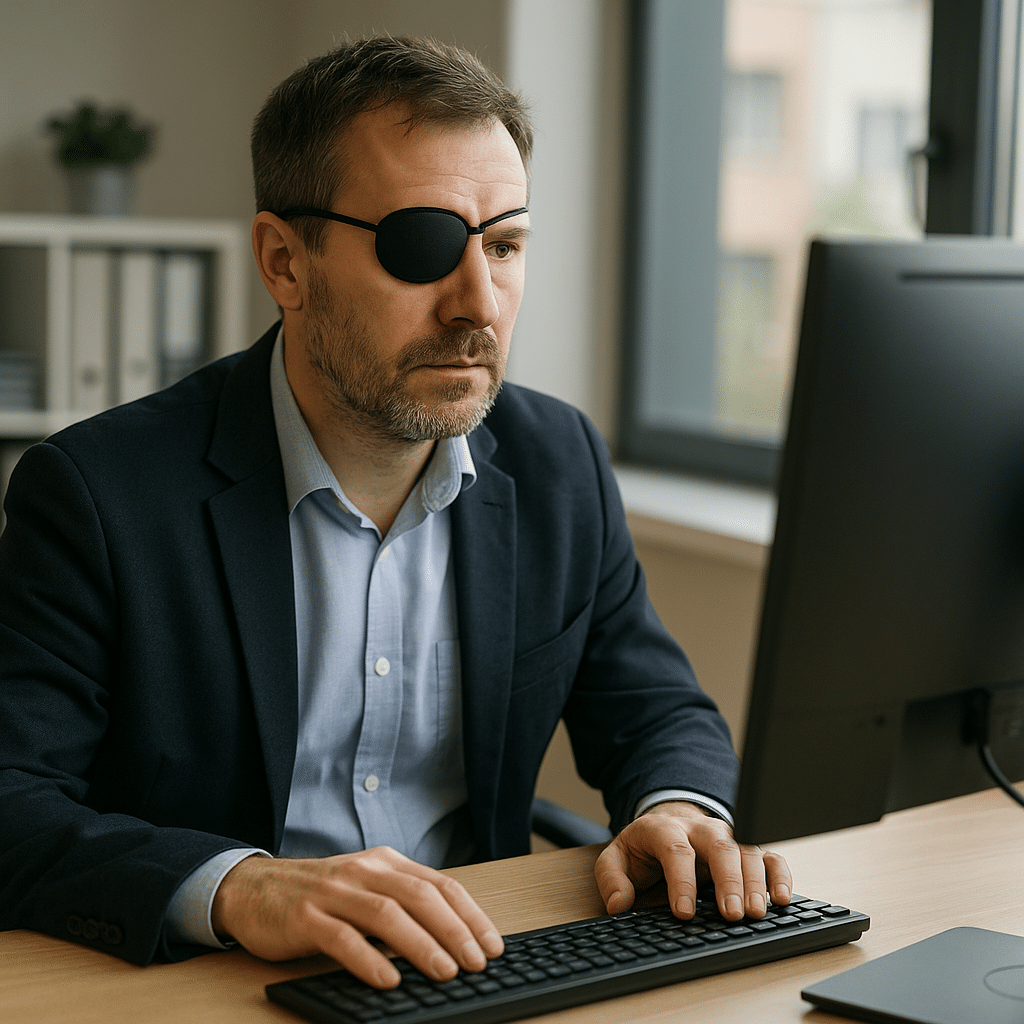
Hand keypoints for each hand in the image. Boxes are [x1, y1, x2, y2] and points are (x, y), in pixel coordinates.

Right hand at [211, 846, 503, 988]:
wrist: (254, 888)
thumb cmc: (320, 895)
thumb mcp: (366, 889)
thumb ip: (402, 904)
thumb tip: (453, 939)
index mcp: (386, 863)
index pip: (439, 884)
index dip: (469, 915)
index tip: (492, 945)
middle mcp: (364, 871)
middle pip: (419, 897)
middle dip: (454, 930)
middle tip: (477, 962)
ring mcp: (334, 893)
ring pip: (386, 914)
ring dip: (420, 945)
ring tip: (444, 971)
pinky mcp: (306, 917)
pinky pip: (342, 938)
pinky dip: (369, 960)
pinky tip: (388, 980)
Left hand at [594, 801, 791, 921]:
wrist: (669, 822)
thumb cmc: (645, 846)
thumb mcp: (617, 857)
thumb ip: (612, 878)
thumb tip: (619, 904)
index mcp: (665, 829)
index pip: (675, 850)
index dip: (681, 881)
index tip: (684, 912)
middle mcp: (700, 830)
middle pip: (719, 846)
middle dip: (728, 880)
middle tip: (732, 913)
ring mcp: (727, 837)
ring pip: (747, 851)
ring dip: (754, 882)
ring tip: (756, 912)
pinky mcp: (746, 848)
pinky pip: (769, 856)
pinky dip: (779, 875)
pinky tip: (782, 898)